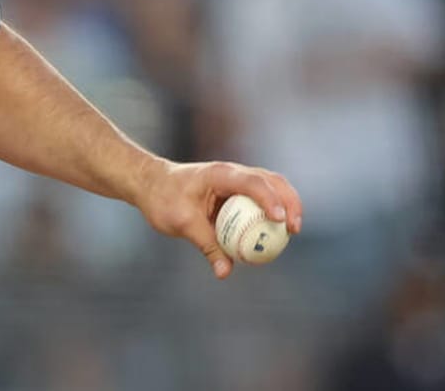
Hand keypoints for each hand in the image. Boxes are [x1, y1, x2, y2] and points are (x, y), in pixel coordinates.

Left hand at [134, 160, 302, 279]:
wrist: (150, 185)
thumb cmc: (162, 198)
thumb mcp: (181, 222)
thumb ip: (206, 245)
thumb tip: (225, 272)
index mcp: (220, 174)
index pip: (252, 182)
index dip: (270, 199)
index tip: (280, 220)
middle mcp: (233, 174)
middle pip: (272, 181)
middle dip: (289, 202)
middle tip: (294, 229)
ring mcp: (236, 181)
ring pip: (271, 188)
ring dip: (286, 205)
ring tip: (292, 232)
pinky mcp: (236, 192)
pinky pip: (260, 201)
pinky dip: (271, 214)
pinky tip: (274, 235)